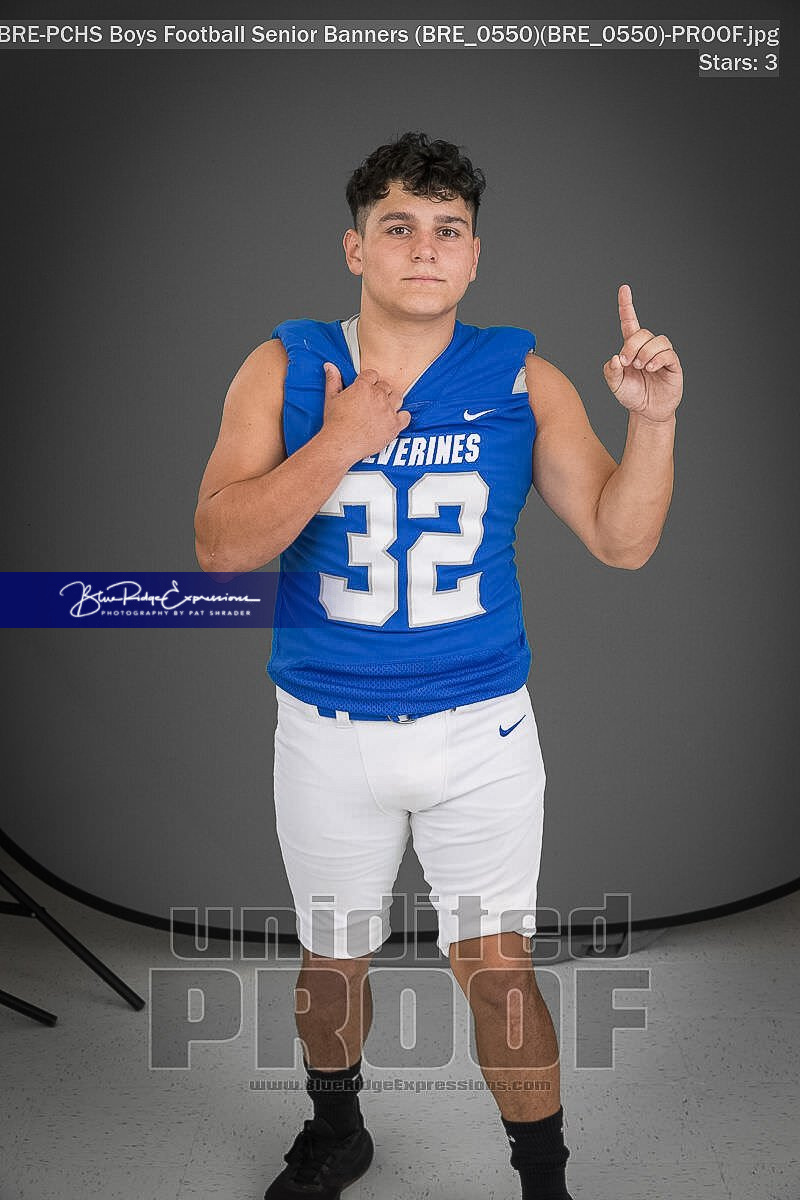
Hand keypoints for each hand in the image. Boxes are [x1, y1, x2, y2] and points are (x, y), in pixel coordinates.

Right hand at [321, 362, 410, 461]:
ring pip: (397, 397)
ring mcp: (388, 411)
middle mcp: (378, 396)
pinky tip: (393, 419)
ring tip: (383, 409)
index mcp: (363, 387)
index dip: (369, 381)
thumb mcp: (331, 398)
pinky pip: (406, 416)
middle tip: (372, 401)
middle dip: (380, 391)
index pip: (373, 374)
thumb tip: (330, 366)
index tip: (366, 388)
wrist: (341, 444)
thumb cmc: (335, 423)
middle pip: (386, 386)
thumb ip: (333, 380)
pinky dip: (402, 417)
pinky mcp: (394, 425)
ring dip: (392, 401)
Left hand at [603, 284, 682, 422]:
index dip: (627, 306)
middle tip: (626, 362)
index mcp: (631, 348)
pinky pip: (668, 353)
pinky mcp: (673, 365)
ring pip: (657, 340)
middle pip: (642, 333)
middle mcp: (647, 348)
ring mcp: (661, 355)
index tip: (624, 289)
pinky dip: (657, 359)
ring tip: (640, 367)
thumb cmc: (631, 395)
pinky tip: (651, 368)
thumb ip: (610, 371)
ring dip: (645, 353)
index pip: (630, 322)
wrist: (646, 412)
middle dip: (632, 345)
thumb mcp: (615, 384)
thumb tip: (615, 358)